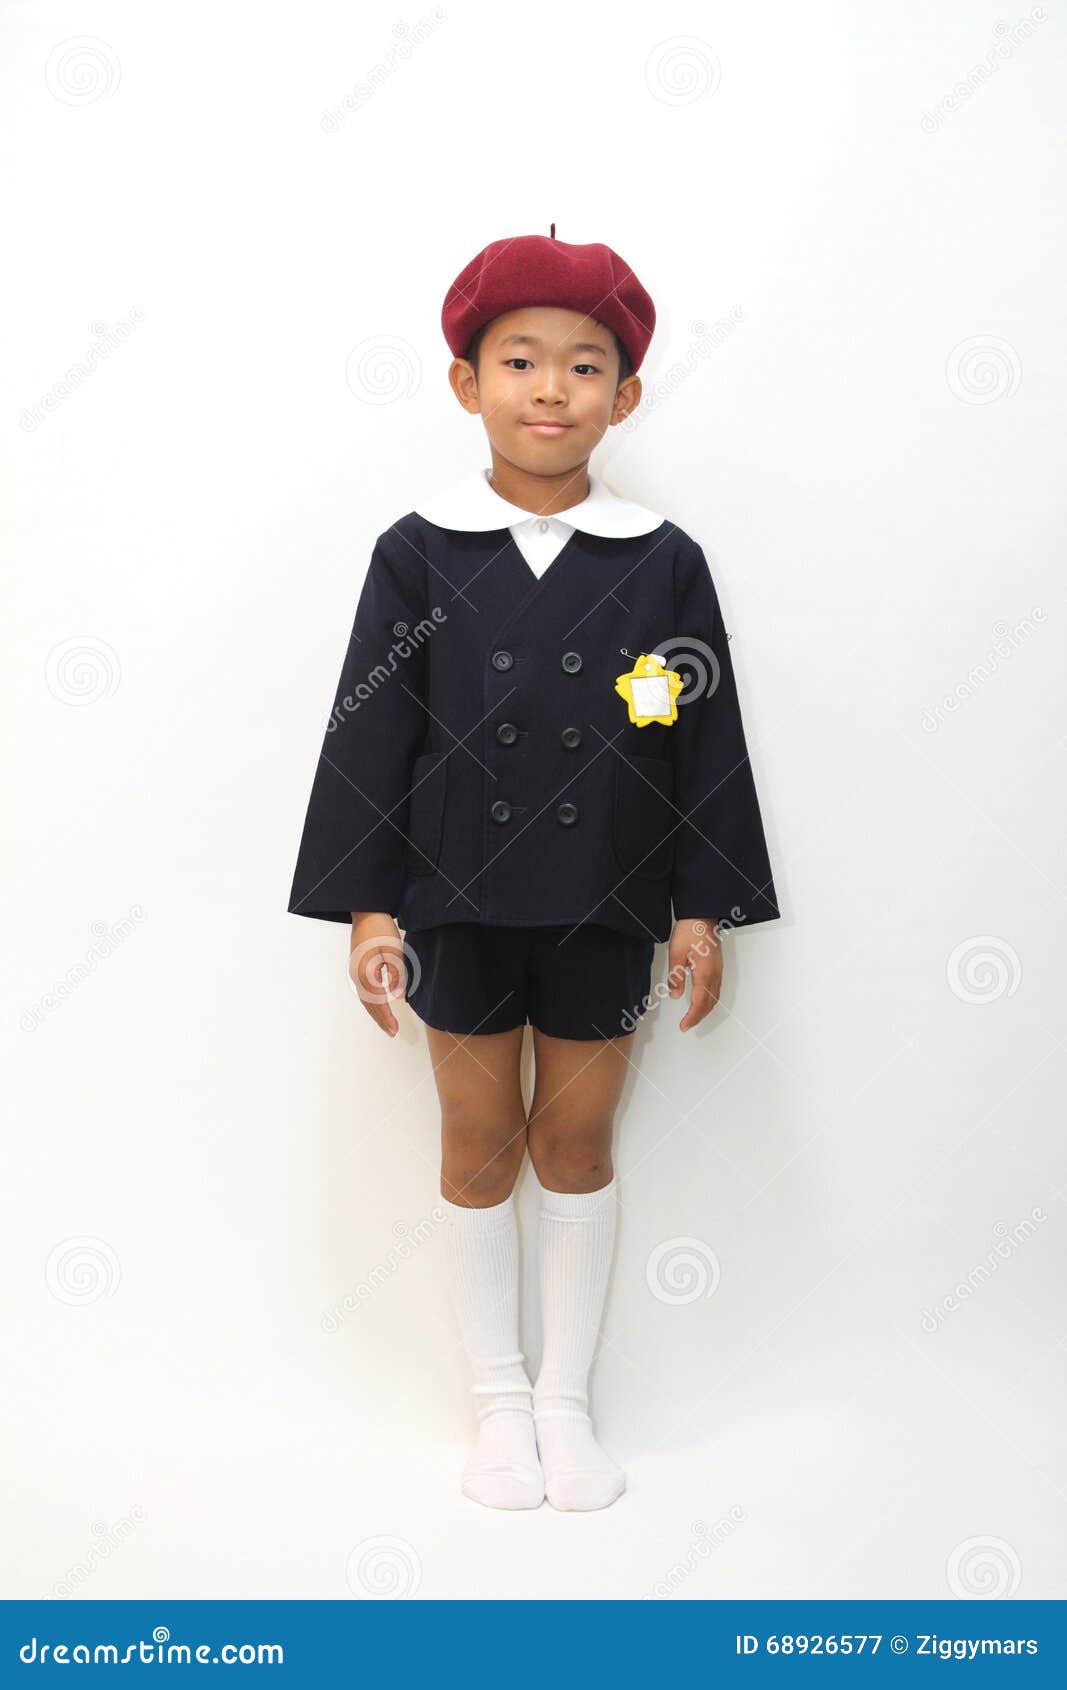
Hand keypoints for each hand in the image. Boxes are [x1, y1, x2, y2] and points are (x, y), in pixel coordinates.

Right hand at [349, 913, 405, 1037]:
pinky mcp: (357, 967)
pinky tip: (379, 1004)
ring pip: (365, 998)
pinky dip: (372, 1002)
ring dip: (376, 1012)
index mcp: (366, 972)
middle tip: (392, 1032)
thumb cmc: (380, 928)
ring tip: (387, 1024)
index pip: (377, 1001)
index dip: (386, 1017)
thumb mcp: (394, 951)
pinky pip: (364, 990)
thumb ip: (396, 975)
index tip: (394, 1029)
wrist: (366, 911)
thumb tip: (398, 996)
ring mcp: (355, 971)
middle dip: (380, 1019)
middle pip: (368, 1004)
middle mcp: (356, 975)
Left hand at [667, 918, 722, 1031]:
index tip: (684, 1026)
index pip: (699, 1003)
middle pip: (709, 1003)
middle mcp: (715, 974)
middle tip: (686, 1025)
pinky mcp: (717, 966)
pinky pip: (716, 989)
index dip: (692, 1017)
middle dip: (698, 1017)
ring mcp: (718, 970)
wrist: (701, 916)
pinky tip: (702, 1001)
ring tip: (693, 1017)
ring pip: (715, 997)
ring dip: (705, 1010)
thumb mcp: (676, 955)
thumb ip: (676, 977)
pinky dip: (709, 1000)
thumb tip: (676, 995)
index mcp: (705, 973)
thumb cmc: (689, 931)